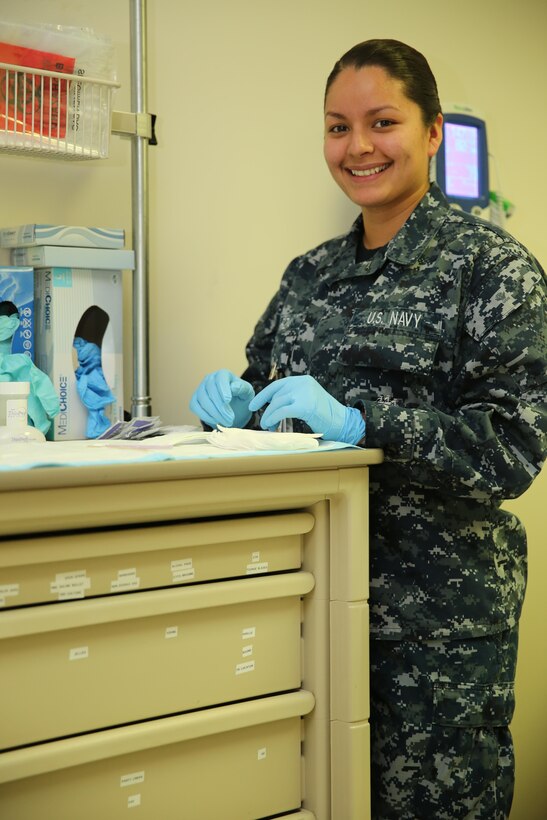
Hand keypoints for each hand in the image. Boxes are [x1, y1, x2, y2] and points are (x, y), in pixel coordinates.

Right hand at [189, 369, 254, 427]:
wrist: (234, 409)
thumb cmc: (241, 398)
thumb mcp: (247, 393)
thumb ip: (243, 388)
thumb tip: (233, 387)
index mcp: (223, 374)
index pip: (221, 379)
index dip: (223, 389)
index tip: (228, 400)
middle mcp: (210, 379)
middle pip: (211, 391)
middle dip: (220, 407)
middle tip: (230, 419)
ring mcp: (200, 389)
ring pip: (202, 400)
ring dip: (214, 413)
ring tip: (226, 422)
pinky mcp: (195, 399)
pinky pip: (195, 406)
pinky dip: (205, 415)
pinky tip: (216, 421)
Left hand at [248, 375, 364, 443]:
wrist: (343, 422)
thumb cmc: (325, 416)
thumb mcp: (307, 400)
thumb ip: (293, 398)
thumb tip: (271, 407)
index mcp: (303, 380)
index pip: (278, 385)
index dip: (263, 396)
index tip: (253, 405)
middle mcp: (303, 383)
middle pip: (277, 395)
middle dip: (267, 410)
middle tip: (264, 423)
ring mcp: (304, 393)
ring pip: (277, 403)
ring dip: (268, 416)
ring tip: (266, 426)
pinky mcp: (305, 405)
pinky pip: (282, 411)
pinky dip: (273, 419)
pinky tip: (270, 425)